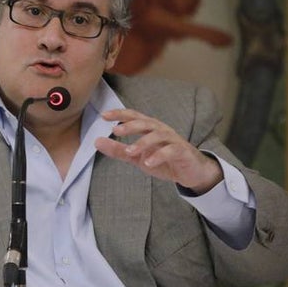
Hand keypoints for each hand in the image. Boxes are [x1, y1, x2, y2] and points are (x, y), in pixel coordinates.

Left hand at [96, 108, 222, 192]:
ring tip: (130, 151)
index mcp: (149, 128)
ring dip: (143, 142)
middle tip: (115, 130)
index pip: (134, 116)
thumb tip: (96, 142)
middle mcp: (161, 130)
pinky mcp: (182, 152)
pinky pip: (171, 151)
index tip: (104, 115)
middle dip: (130, 125)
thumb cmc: (163, 160)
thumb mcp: (137, 157)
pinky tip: (148, 162)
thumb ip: (118, 150)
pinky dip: (159, 155)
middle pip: (146, 122)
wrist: (190, 172)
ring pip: (158, 135)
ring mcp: (173, 140)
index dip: (120, 114)